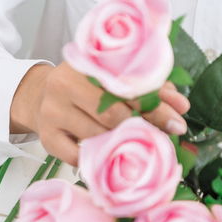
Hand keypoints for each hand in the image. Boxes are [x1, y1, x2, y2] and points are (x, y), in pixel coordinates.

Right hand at [10, 62, 190, 165]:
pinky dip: (96, 158)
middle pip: (112, 113)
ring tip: (139, 147)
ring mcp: (52, 112)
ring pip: (97, 135)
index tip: (178, 123)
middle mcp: (64, 85)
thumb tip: (181, 107)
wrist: (39, 97)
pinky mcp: (47, 137)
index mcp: (85, 63)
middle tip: (162, 139)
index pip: (126, 85)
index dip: (156, 106)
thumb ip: (148, 88)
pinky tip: (108, 156)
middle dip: (142, 128)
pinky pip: (77, 156)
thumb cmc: (85, 88)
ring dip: (121, 144)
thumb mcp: (113, 79)